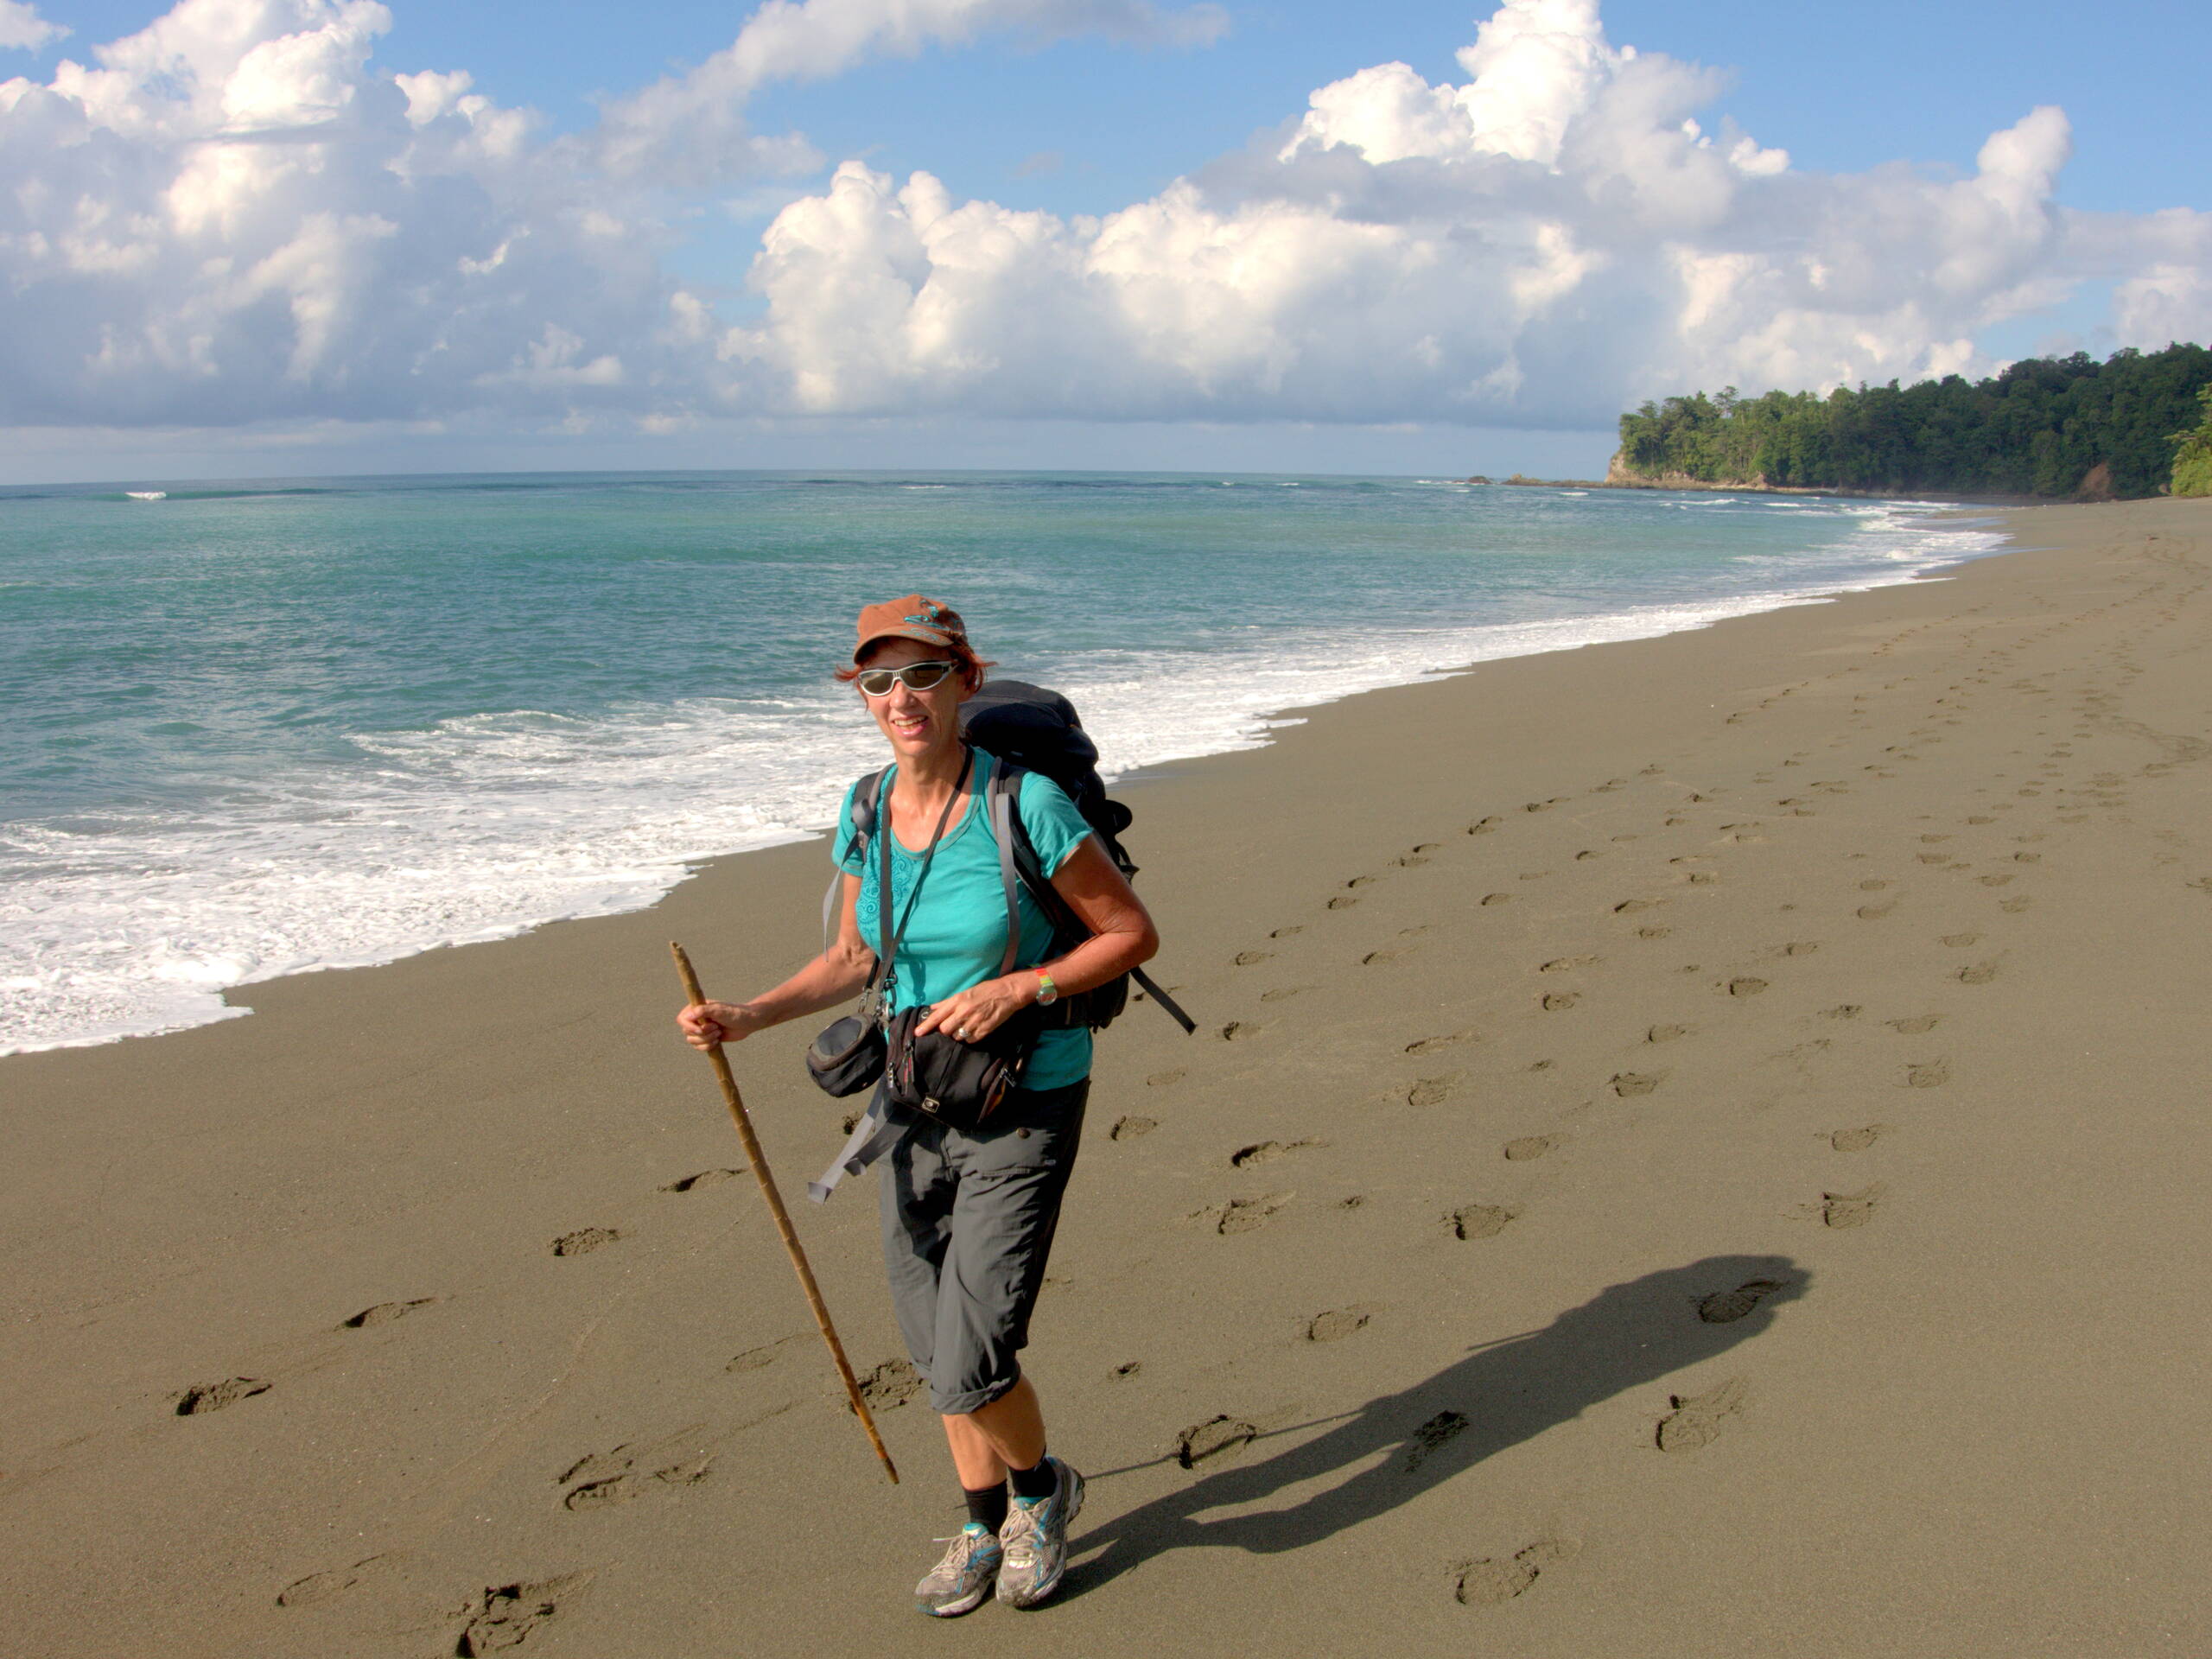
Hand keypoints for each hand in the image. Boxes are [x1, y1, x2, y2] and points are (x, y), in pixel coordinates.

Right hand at [678, 1000, 759, 1049]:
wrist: (748, 1022)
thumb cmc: (735, 1013)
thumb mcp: (719, 1010)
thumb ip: (702, 1011)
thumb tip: (687, 1016)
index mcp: (697, 1008)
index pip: (682, 1019)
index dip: (688, 1026)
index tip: (701, 1029)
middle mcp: (697, 1019)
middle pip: (686, 1032)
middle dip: (702, 1034)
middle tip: (716, 1027)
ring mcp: (702, 1029)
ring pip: (692, 1041)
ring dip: (706, 1040)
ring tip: (719, 1033)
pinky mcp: (707, 1038)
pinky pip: (699, 1047)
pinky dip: (707, 1046)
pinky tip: (718, 1041)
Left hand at [913, 975, 1033, 1043]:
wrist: (1007, 993)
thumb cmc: (985, 991)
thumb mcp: (965, 992)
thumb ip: (948, 1002)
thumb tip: (933, 1008)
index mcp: (958, 1001)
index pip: (937, 1017)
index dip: (926, 1026)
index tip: (917, 1033)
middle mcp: (964, 1012)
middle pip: (945, 1030)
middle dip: (945, 1031)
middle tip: (950, 1026)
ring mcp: (974, 1022)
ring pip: (957, 1037)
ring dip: (957, 1034)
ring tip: (965, 1026)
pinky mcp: (984, 1031)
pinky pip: (970, 1040)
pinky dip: (969, 1037)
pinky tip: (974, 1029)